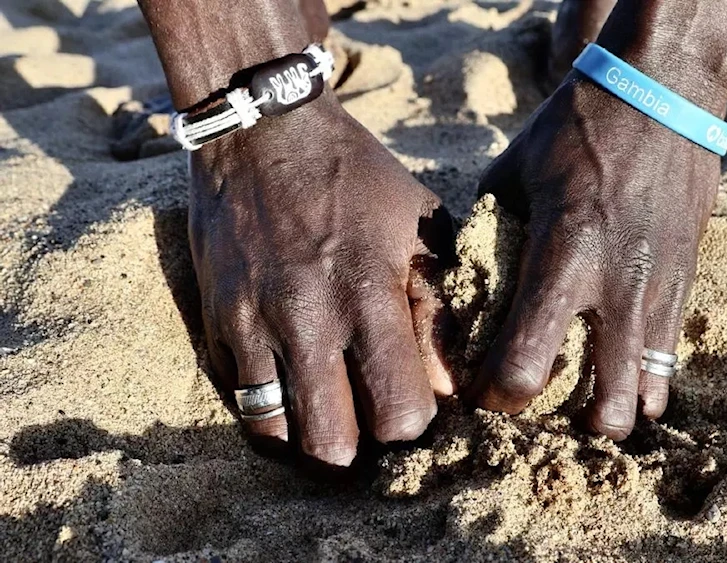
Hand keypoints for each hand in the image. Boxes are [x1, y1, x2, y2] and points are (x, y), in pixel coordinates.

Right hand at [190, 93, 451, 467]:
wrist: (262, 130)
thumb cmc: (357, 176)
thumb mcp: (421, 223)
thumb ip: (440, 306)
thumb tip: (450, 382)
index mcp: (370, 294)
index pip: (399, 414)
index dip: (413, 423)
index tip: (414, 401)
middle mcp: (306, 320)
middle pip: (332, 448)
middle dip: (359, 448)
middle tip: (369, 420)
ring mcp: (252, 324)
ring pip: (275, 435)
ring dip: (307, 435)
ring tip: (329, 410)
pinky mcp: (215, 320)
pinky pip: (239, 398)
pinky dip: (268, 403)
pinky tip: (291, 379)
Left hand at [469, 0, 726, 438]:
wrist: (661, 96)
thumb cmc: (573, 129)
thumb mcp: (510, 175)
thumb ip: (486, 237)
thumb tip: (460, 286)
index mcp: (563, 255)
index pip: (525, 363)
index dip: (496, 395)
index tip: (482, 390)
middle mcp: (617, 287)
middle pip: (605, 408)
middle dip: (566, 430)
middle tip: (538, 411)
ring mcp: (659, 292)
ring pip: (646, 397)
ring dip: (611, 411)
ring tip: (581, 402)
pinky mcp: (685, 287)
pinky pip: (668, 364)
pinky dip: (641, 383)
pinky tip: (616, 373)